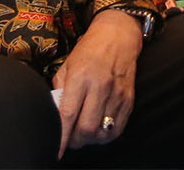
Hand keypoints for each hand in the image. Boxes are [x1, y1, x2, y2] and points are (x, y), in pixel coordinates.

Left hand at [54, 8, 140, 154]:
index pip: (68, 115)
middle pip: (87, 129)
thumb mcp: (67, 65)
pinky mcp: (129, 99)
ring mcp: (117, 94)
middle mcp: (101, 86)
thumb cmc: (90, 49)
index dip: (61, 137)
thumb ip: (60, 90)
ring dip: (90, 139)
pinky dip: (106, 135)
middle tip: (70, 138)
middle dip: (75, 141)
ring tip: (84, 133)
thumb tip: (55, 115)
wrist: (118, 35)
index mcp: (81, 77)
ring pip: (103, 132)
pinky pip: (117, 128)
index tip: (57, 148)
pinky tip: (99, 129)